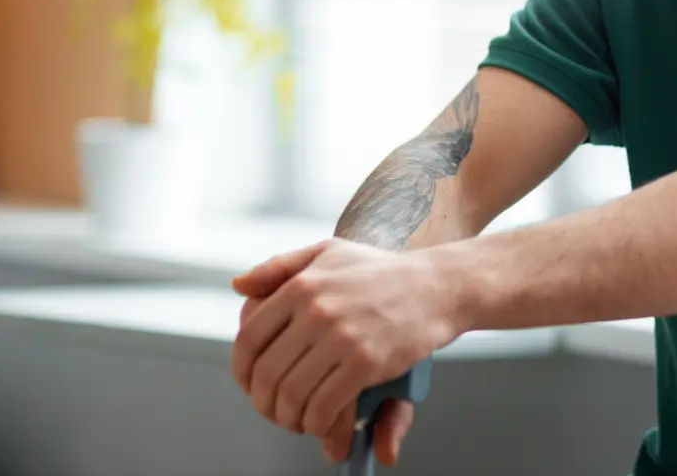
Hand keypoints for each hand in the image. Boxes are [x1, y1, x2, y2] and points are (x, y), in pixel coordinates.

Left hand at [230, 239, 456, 461]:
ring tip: (296, 421)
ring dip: (288, 418)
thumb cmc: (383, 271)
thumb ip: (281, 266)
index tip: (251, 385)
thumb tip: (238, 286)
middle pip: (267, 373)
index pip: (249, 339)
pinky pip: (324, 406)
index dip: (242, 371)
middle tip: (275, 411)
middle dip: (264, 403)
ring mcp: (342, 337)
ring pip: (293, 395)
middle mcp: (317, 310)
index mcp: (302, 285)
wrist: (438, 286)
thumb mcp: (330, 252)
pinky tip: (319, 423)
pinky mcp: (366, 362)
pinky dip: (316, 423)